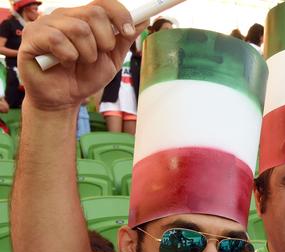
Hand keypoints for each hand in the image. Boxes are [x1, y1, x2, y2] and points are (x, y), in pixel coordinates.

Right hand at [18, 0, 138, 111]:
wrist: (64, 99)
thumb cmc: (84, 77)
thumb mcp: (111, 59)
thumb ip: (124, 39)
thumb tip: (143, 19)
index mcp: (83, 18)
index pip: (103, 3)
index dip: (120, 15)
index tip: (128, 32)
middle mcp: (64, 16)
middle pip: (94, 13)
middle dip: (104, 40)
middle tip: (97, 57)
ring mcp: (46, 24)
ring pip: (78, 28)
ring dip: (86, 53)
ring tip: (79, 62)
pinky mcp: (32, 37)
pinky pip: (57, 39)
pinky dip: (68, 56)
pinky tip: (64, 63)